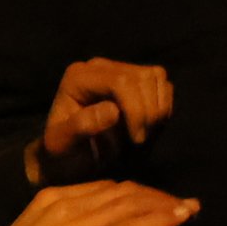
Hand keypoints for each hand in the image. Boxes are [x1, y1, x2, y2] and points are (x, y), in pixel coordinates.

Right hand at [0, 180, 199, 225]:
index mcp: (51, 199)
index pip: (104, 188)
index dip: (135, 193)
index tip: (155, 201)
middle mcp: (67, 204)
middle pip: (123, 192)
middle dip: (156, 196)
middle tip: (182, 204)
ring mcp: (78, 225)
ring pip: (132, 206)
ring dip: (166, 206)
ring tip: (191, 209)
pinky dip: (161, 221)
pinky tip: (182, 218)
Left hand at [26, 57, 173, 182]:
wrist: (69, 157)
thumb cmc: (63, 153)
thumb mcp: (62, 145)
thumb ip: (81, 126)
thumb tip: (112, 110)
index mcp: (79, 77)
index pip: (120, 82)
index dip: (136, 109)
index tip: (137, 139)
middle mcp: (99, 67)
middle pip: (142, 77)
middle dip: (148, 112)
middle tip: (139, 140)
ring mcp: (119, 70)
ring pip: (156, 77)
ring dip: (158, 108)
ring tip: (144, 133)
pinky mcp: (135, 81)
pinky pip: (162, 84)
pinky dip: (163, 106)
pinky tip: (150, 126)